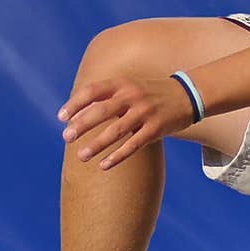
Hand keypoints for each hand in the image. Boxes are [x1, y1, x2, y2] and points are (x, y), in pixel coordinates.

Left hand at [58, 76, 193, 168]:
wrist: (188, 95)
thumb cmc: (151, 93)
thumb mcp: (130, 86)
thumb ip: (107, 97)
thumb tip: (77, 113)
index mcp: (123, 84)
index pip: (93, 91)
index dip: (75, 103)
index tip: (61, 117)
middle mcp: (132, 96)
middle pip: (101, 111)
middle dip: (81, 125)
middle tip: (66, 138)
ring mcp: (145, 113)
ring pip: (116, 131)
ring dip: (96, 145)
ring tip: (81, 156)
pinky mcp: (155, 129)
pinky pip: (133, 145)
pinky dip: (117, 156)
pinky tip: (103, 166)